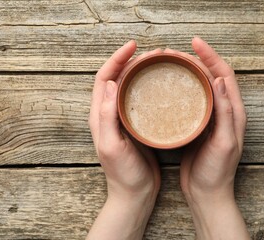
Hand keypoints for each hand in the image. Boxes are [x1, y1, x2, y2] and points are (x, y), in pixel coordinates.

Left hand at [87, 41, 160, 239]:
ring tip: (159, 63)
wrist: (135, 194)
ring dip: (141, 72)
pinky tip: (163, 87)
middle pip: (117, 79)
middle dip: (131, 61)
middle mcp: (109, 114)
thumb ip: (106, 116)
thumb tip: (109, 83)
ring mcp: (124, 119)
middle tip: (153, 53)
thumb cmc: (123, 174)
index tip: (133, 46)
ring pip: (129, 88)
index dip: (116, 59)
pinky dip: (149, 89)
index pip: (103, 78)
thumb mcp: (111, 146)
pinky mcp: (137, 126)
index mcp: (100, 116)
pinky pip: (141, 101)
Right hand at [165, 37, 248, 238]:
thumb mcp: (224, 143)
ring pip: (202, 87)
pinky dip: (183, 89)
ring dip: (190, 72)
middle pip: (213, 76)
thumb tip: (221, 80)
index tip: (195, 43)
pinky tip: (170, 88)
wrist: (207, 194)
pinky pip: (192, 101)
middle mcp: (224, 112)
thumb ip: (225, 113)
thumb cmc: (217, 173)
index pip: (225, 75)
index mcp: (234, 113)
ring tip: (172, 63)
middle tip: (177, 52)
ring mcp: (210, 118)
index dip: (212, 56)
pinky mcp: (198, 126)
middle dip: (198, 59)